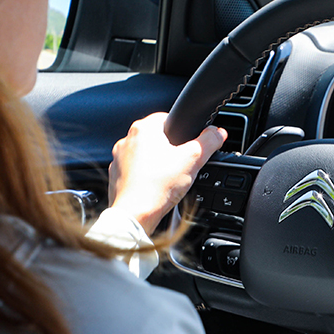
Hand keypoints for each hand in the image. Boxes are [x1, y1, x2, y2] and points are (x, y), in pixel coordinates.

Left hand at [108, 113, 226, 234]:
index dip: (182, 131)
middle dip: (170, 150)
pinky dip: (145, 178)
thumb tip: (218, 133)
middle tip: (181, 164)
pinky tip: (156, 188)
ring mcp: (119, 159)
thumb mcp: (194, 159)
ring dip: (157, 163)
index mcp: (143, 129)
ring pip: (144, 155)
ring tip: (169, 178)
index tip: (189, 145)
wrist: (135, 215)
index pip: (167, 118)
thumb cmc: (158, 186)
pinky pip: (135, 172)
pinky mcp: (116, 176)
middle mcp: (127, 140)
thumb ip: (209, 141)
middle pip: (156, 138)